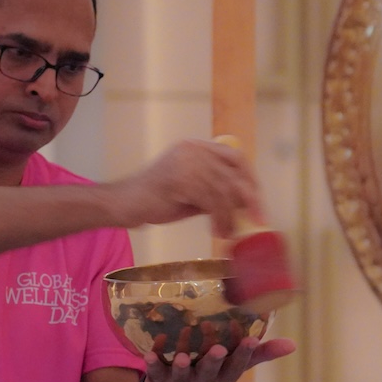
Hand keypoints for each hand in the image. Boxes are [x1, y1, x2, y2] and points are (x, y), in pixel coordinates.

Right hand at [105, 139, 261, 237]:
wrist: (124, 204)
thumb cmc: (155, 200)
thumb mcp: (192, 194)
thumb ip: (215, 193)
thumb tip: (244, 203)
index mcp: (196, 148)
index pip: (234, 156)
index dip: (249, 178)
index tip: (257, 200)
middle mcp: (192, 150)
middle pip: (233, 170)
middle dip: (249, 197)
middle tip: (257, 219)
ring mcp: (185, 163)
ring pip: (223, 189)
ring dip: (231, 215)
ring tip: (228, 233)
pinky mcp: (179, 180)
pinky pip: (211, 200)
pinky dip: (219, 219)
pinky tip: (218, 231)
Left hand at [142, 335, 296, 381]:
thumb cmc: (211, 370)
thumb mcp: (235, 363)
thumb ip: (260, 354)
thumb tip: (292, 345)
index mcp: (224, 378)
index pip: (236, 368)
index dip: (242, 355)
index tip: (250, 339)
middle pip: (209, 374)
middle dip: (213, 361)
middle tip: (218, 349)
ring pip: (181, 374)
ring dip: (181, 364)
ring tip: (182, 355)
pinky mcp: (159, 377)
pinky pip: (155, 371)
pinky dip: (152, 363)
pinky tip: (149, 353)